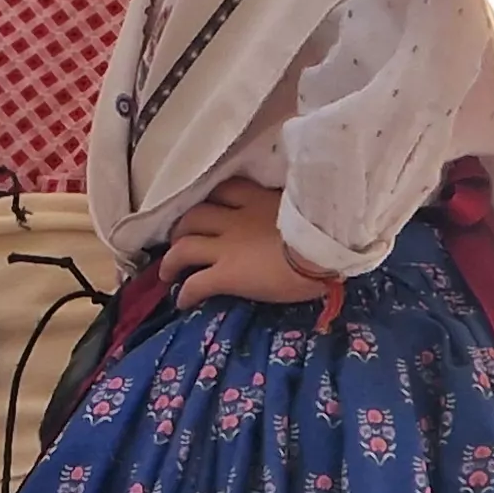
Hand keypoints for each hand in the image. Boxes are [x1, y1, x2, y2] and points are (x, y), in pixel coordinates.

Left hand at [160, 179, 335, 308]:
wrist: (323, 249)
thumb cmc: (325, 230)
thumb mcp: (306, 208)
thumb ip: (292, 209)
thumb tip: (299, 215)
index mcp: (257, 200)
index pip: (225, 190)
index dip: (211, 199)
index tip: (209, 207)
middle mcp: (235, 220)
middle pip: (194, 215)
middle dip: (182, 227)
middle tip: (180, 239)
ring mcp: (227, 248)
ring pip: (184, 248)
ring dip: (171, 260)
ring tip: (167, 271)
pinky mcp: (226, 275)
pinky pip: (195, 284)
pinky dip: (184, 293)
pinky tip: (181, 302)